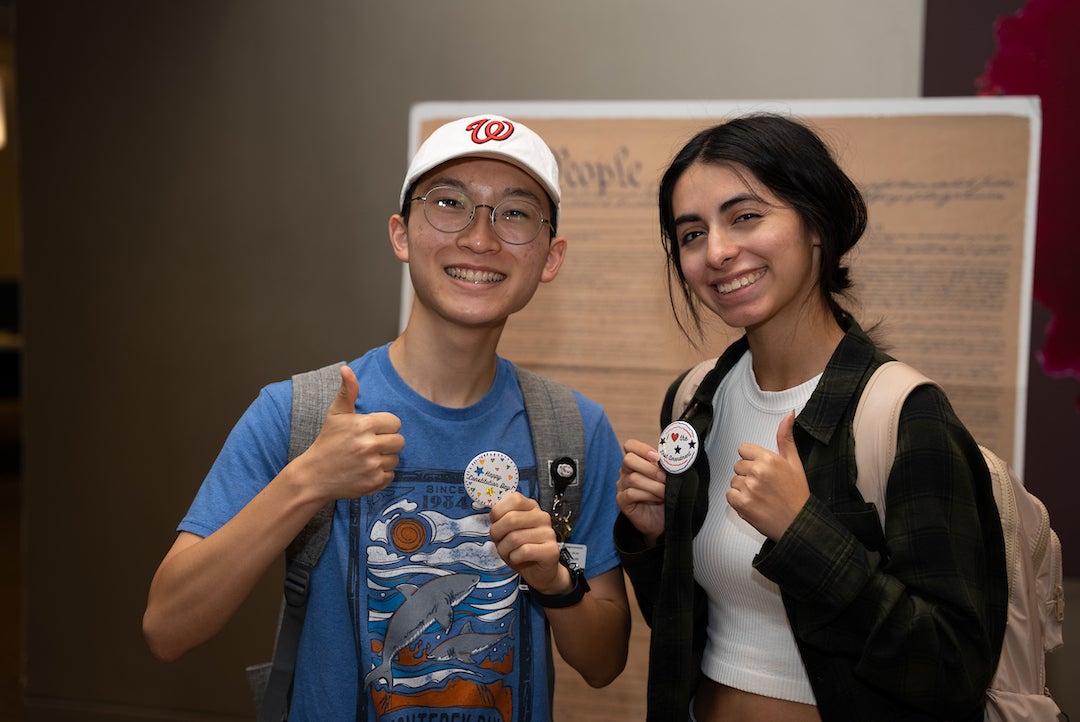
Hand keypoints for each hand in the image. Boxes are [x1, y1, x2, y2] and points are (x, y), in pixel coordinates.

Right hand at [300, 365, 403, 500]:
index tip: (371, 431)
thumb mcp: (336, 414)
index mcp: (363, 425)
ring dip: (384, 459)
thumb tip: (346, 369)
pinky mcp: (374, 483)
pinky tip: (365, 471)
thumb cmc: (327, 442)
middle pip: (400, 441)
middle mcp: (369, 445)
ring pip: (395, 459)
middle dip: (387, 442)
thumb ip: (347, 391)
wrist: (314, 476)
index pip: (395, 423)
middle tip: (369, 446)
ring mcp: (372, 466)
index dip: (385, 427)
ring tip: (365, 459)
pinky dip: (381, 475)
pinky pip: (391, 476)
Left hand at [489, 492, 567, 594]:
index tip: (495, 522)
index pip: (514, 499)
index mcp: (532, 507)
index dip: (498, 511)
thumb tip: (492, 512)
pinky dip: (514, 557)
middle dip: (497, 533)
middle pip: (511, 519)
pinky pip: (524, 551)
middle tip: (498, 541)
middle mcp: (542, 517)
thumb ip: (501, 518)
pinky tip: (518, 559)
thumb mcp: (508, 530)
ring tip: (508, 553)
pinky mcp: (551, 550)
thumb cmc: (521, 549)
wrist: (539, 571)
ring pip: (515, 538)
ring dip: (504, 549)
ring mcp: (548, 533)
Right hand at [614, 438, 666, 545]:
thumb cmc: (665, 496)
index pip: (630, 445)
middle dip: (650, 468)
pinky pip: (631, 493)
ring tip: (665, 492)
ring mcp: (622, 485)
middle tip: (665, 478)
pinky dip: (647, 495)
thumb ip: (666, 466)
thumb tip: (673, 457)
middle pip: (629, 459)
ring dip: (653, 485)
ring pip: (633, 478)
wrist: (663, 520)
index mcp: (636, 461)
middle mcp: (626, 471)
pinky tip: (657, 499)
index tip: (657, 457)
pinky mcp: (621, 500)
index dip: (642, 448)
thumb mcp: (667, 477)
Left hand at [726, 411, 809, 540]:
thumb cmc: (797, 493)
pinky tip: (754, 504)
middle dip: (748, 474)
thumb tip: (789, 413)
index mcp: (768, 459)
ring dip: (743, 488)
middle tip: (765, 486)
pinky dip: (738, 501)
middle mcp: (757, 471)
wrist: (798, 523)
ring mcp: (748, 488)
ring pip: (733, 481)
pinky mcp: (742, 504)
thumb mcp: (794, 462)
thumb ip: (786, 437)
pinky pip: (729, 496)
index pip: (743, 450)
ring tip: (761, 496)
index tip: (763, 470)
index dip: (752, 460)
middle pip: (738, 466)